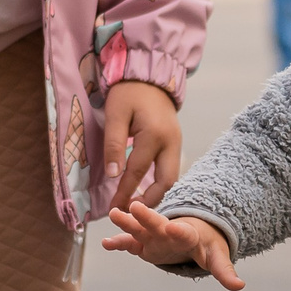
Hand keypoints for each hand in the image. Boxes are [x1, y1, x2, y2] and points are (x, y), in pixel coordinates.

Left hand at [102, 79, 182, 210]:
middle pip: (166, 182)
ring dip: (156, 193)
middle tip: (130, 213)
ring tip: (137, 205)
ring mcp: (177, 143)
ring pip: (171, 178)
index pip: (137, 172)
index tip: (114, 210)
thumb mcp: (116, 115)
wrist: (149, 77)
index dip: (124, 193)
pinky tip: (146, 190)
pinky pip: (170, 169)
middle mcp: (171, 142)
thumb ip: (115, 145)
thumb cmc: (128, 93)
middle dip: (149, 201)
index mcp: (154, 135)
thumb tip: (114, 175)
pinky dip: (160, 183)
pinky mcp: (175, 143)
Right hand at [102, 203, 241, 288]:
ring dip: (127, 222)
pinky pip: (128, 243)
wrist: (194, 233)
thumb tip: (240, 286)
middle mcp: (168, 231)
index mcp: (189, 234)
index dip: (180, 231)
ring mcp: (153, 236)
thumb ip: (224, 271)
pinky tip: (105, 243)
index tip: (174, 227)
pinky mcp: (143, 243)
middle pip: (157, 223)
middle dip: (148, 216)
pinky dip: (117, 243)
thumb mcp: (217, 257)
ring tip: (114, 214)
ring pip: (139, 228)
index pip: (185, 233)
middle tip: (136, 207)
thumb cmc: (207, 245)